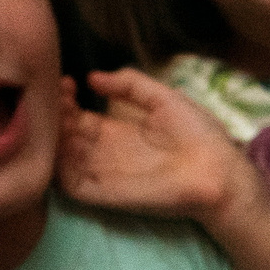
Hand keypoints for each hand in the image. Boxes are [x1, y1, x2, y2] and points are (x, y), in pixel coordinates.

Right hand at [60, 70, 264, 231]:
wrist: (218, 172)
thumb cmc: (199, 136)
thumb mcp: (164, 99)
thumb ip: (131, 84)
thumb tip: (93, 76)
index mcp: (117, 132)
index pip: (77, 116)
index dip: (66, 100)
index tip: (66, 81)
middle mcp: (104, 153)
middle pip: (63, 134)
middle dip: (53, 114)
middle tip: (58, 96)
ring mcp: (101, 174)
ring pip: (58, 156)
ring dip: (50, 135)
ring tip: (60, 113)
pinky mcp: (103, 193)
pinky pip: (67, 183)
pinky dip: (56, 163)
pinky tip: (63, 139)